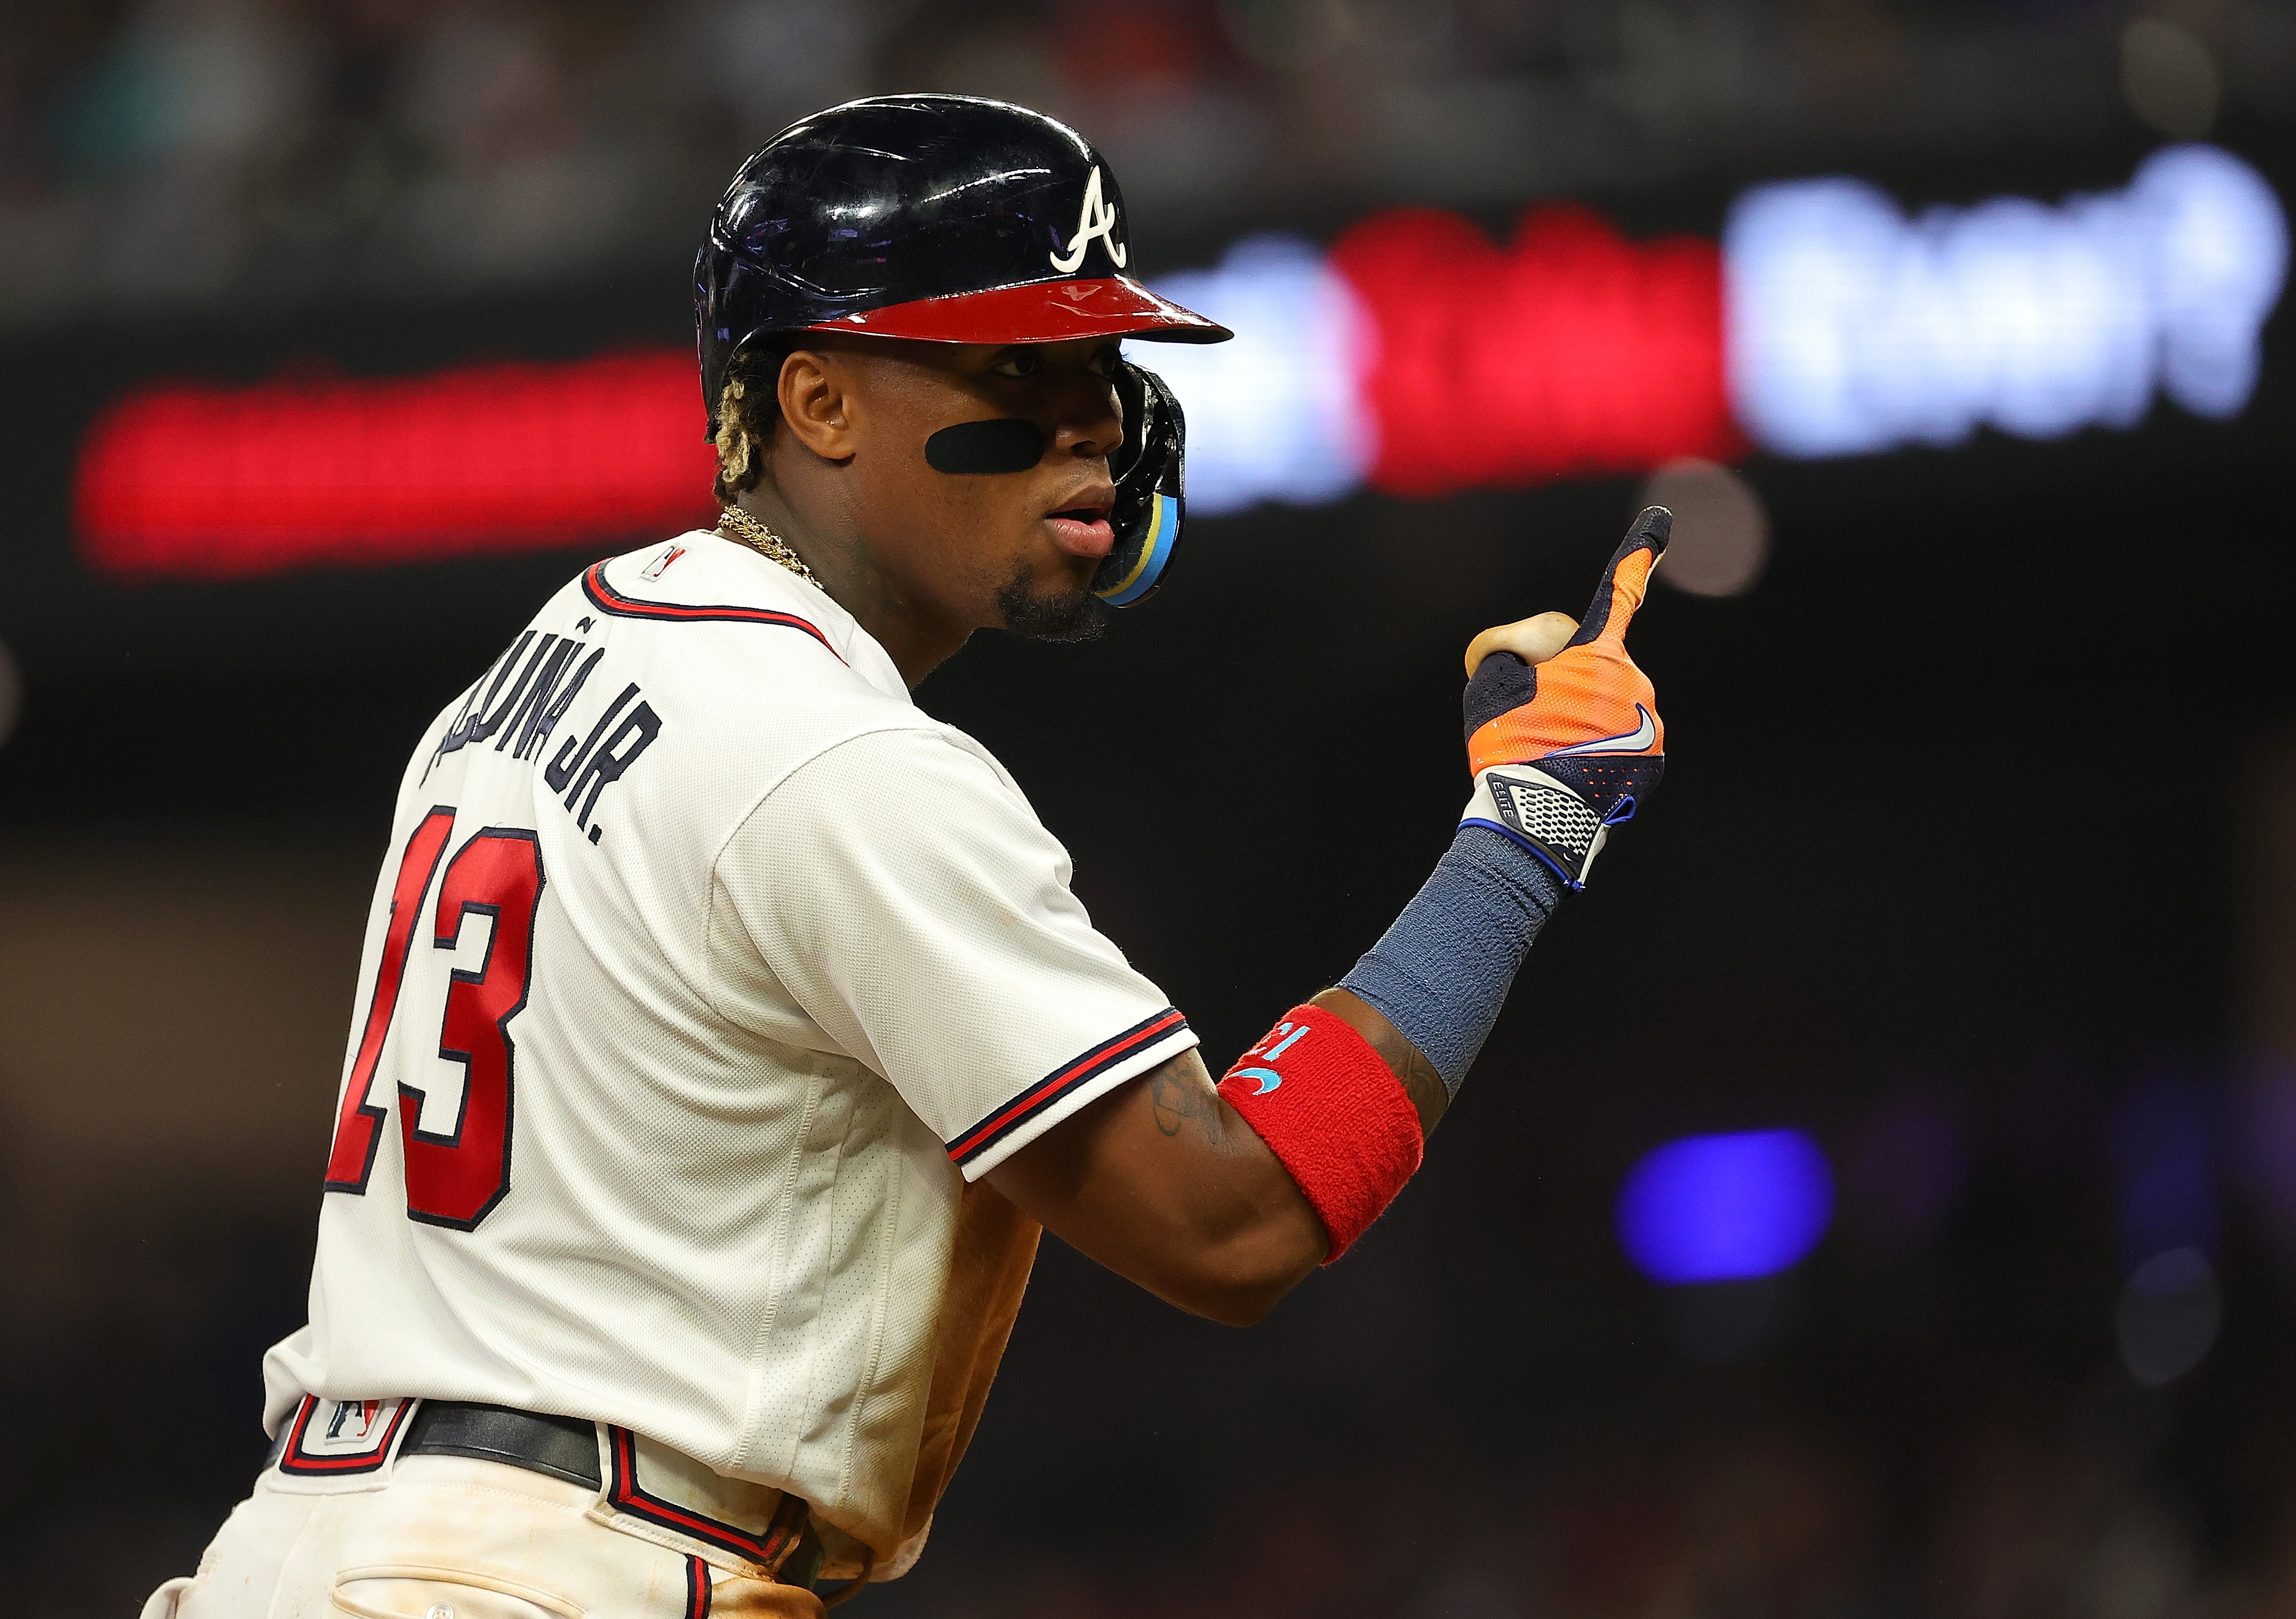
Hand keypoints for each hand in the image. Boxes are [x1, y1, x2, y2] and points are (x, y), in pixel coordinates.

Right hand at [1458, 506, 1668, 887]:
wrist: (1536, 820)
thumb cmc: (1510, 743)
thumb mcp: (1489, 678)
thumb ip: (1512, 645)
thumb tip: (1540, 656)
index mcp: (1601, 655)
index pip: (1618, 591)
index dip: (1637, 551)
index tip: (1663, 519)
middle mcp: (1637, 683)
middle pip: (1594, 661)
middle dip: (1565, 675)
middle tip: (1528, 714)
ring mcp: (1650, 725)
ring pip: (1607, 703)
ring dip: (1579, 714)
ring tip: (1546, 750)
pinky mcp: (1652, 761)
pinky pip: (1618, 737)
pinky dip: (1595, 746)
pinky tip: (1568, 769)